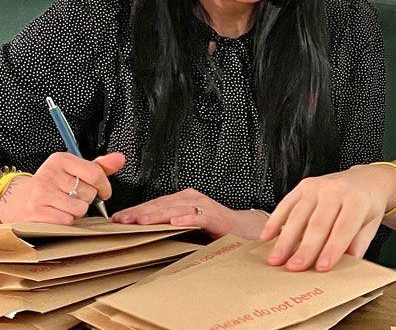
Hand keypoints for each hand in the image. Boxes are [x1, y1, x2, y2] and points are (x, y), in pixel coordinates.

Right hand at [0, 152, 124, 224]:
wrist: (23, 199)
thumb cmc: (55, 184)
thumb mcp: (77, 170)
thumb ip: (101, 166)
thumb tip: (120, 159)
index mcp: (61, 160)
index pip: (96, 174)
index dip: (104, 186)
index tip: (103, 192)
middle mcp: (49, 174)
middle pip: (89, 194)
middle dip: (86, 199)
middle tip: (74, 197)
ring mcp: (41, 193)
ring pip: (80, 209)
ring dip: (77, 211)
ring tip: (66, 205)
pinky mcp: (36, 211)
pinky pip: (67, 220)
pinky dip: (66, 220)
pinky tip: (58, 213)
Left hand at [112, 189, 268, 239]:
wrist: (243, 229)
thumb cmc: (213, 229)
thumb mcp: (186, 226)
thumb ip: (167, 226)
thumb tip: (139, 233)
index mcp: (182, 200)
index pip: (154, 204)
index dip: (135, 211)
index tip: (116, 220)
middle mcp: (192, 199)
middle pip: (161, 205)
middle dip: (140, 213)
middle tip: (121, 221)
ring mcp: (204, 206)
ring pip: (175, 209)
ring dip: (157, 215)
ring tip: (141, 221)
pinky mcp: (215, 217)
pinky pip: (199, 217)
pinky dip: (187, 219)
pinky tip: (175, 223)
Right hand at [260, 164, 395, 271]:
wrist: (366, 179)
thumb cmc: (367, 206)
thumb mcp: (370, 225)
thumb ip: (357, 245)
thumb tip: (342, 268)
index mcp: (358, 200)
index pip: (343, 228)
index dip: (332, 249)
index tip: (321, 268)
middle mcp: (337, 190)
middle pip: (318, 223)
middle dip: (305, 248)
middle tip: (294, 268)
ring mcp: (319, 186)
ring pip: (299, 215)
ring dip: (286, 239)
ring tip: (276, 259)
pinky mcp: (304, 185)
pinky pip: (286, 204)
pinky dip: (275, 221)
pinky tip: (267, 237)